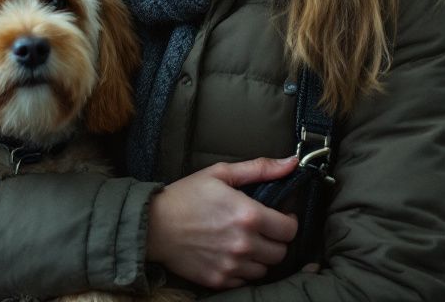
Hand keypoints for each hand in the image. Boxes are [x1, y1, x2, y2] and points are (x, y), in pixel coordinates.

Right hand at [146, 157, 299, 288]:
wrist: (153, 225)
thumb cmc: (186, 196)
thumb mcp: (221, 173)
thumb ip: (260, 169)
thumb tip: (292, 163)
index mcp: (249, 216)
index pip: (290, 229)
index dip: (288, 222)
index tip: (280, 218)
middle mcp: (244, 244)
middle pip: (280, 252)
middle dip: (275, 240)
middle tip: (262, 230)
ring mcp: (232, 265)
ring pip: (265, 269)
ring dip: (260, 257)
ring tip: (245, 243)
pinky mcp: (219, 280)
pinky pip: (245, 280)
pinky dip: (242, 270)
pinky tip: (230, 255)